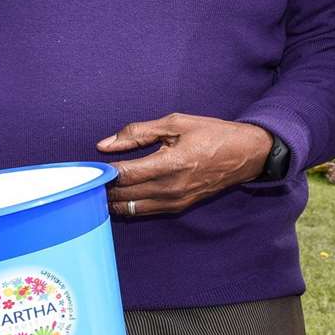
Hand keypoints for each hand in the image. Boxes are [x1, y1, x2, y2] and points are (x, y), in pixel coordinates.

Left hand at [98, 113, 272, 215]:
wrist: (245, 155)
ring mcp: (175, 201)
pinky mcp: (178, 208)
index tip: (90, 167)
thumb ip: (137, 133)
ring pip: (131, 208)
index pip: (125, 174)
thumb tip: (104, 145)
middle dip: (103, 188)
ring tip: (101, 187)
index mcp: (170, 163)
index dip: (103, 172)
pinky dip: (128, 205)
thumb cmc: (211, 133)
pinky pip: (144, 211)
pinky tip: (119, 195)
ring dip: (113, 200)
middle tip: (90, 178)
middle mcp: (171, 187)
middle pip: (124, 195)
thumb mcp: (175, 123)